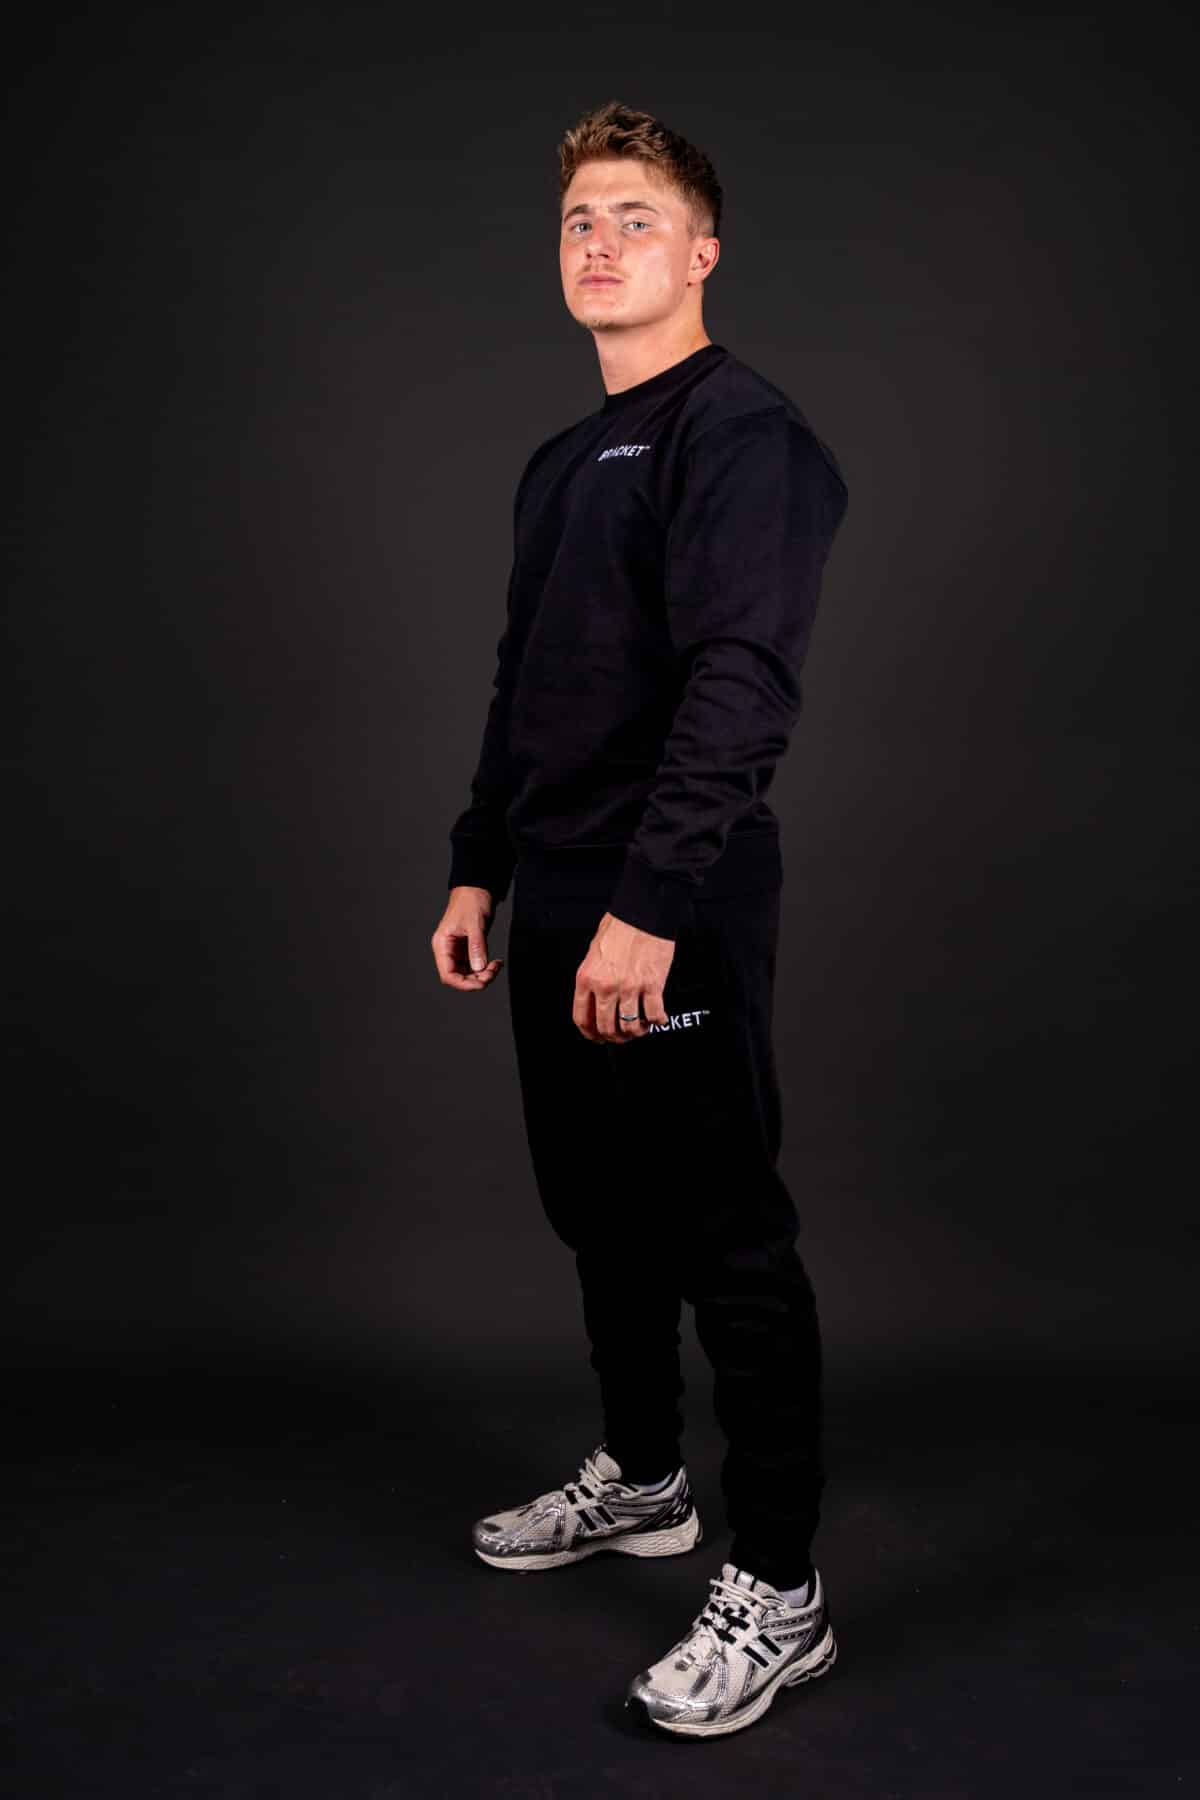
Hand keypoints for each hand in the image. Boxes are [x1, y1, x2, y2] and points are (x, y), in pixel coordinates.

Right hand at [432, 886, 504, 991]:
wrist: (477, 888)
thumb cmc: (471, 901)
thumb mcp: (475, 924)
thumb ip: (476, 947)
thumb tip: (479, 968)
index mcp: (442, 945)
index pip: (448, 974)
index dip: (464, 984)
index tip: (481, 983)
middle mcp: (448, 950)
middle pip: (458, 977)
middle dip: (476, 980)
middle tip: (493, 972)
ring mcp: (458, 951)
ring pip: (467, 973)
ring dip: (482, 975)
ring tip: (497, 966)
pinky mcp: (468, 949)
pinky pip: (474, 966)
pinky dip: (485, 968)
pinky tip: (496, 963)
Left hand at [573, 911, 673, 1043]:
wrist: (643, 912)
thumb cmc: (620, 926)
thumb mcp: (593, 953)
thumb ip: (593, 978)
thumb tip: (595, 1000)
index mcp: (587, 978)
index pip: (582, 1017)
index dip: (590, 1033)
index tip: (597, 1037)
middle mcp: (606, 986)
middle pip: (606, 1027)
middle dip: (614, 1037)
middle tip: (621, 1036)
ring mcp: (629, 987)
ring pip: (630, 1026)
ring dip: (636, 1032)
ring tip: (640, 1027)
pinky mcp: (652, 985)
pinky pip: (653, 1015)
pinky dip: (657, 1022)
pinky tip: (658, 1019)